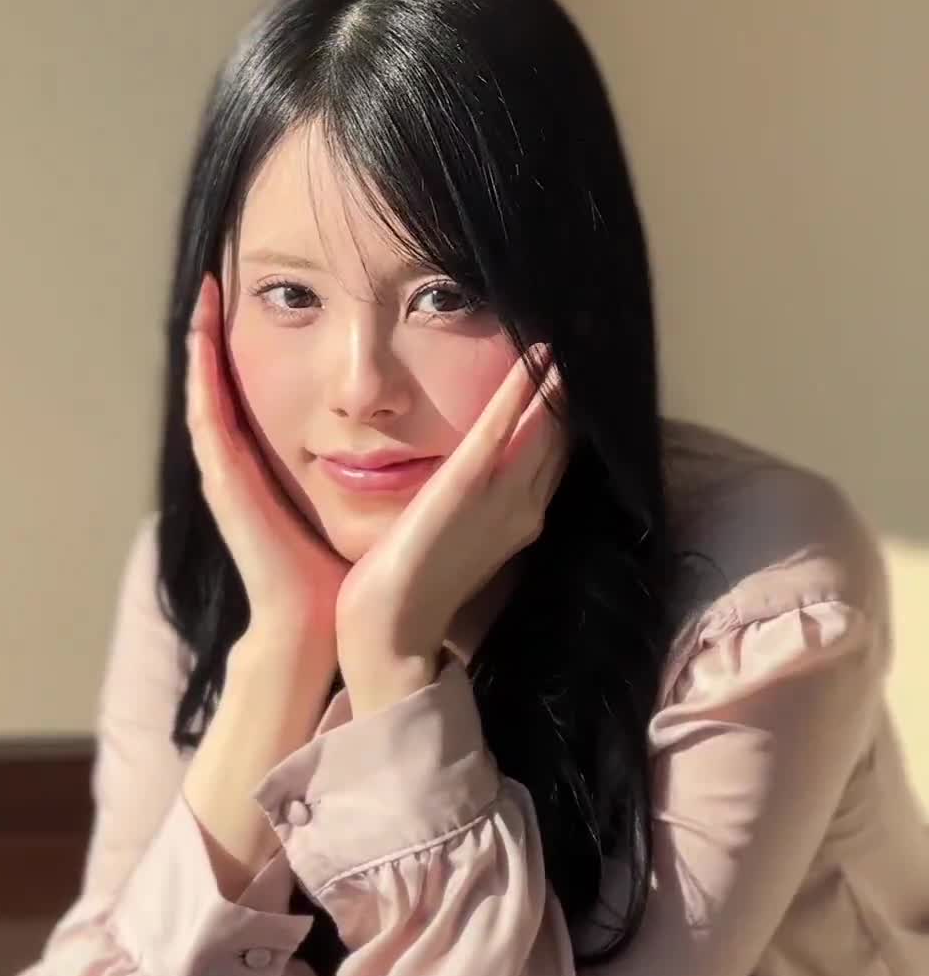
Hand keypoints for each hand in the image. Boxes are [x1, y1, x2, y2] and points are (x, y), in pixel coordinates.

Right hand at [186, 273, 350, 649]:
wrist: (320, 621)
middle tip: (215, 277)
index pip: (253, 392)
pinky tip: (200, 333)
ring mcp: (225, 472)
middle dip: (214, 331)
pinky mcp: (224, 481)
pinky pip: (206, 414)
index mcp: (269, 466)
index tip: (257, 298)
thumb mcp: (355, 496)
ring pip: (205, 389)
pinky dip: (200, 372)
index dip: (249, 346)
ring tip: (204, 289)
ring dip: (201, 339)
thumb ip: (373, 463)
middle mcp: (240, 464)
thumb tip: (413, 428)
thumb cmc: (344, 567)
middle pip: (220, 383)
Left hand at [335, 346, 570, 672]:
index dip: (567, 417)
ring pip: (544, 428)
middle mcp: (523, 508)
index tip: (574, 378)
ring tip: (571, 343)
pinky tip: (537, 358)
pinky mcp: (465, 485)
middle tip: (585, 348)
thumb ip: (475, 508)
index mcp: (519, 521)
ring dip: (557, 384)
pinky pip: (501, 426)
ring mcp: (500, 498)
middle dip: (572, 395)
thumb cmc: (411, 590)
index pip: (554, 458)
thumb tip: (476, 477)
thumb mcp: (455, 539)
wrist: (390, 631)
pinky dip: (522, 389)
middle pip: (560, 439)